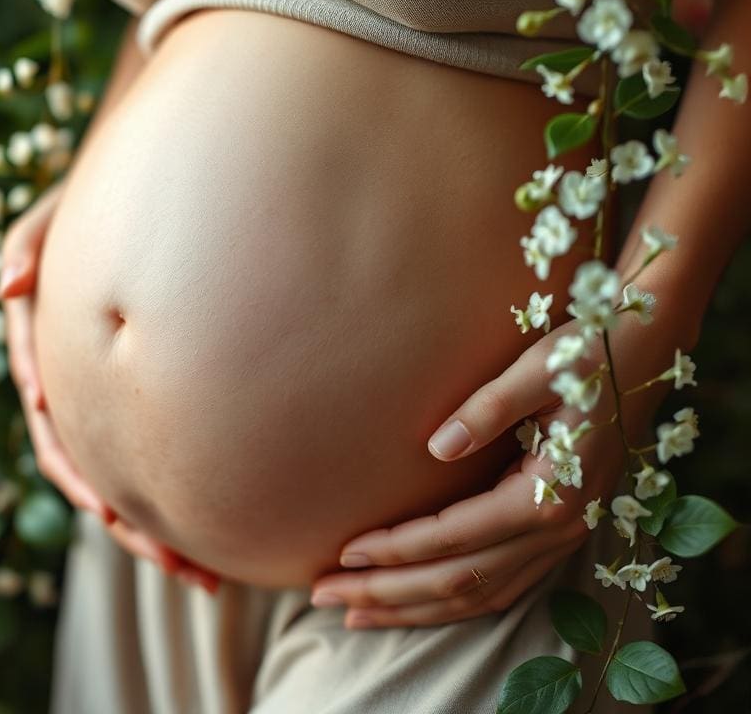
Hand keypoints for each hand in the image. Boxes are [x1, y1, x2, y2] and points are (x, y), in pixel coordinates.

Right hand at [0, 185, 219, 592]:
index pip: (53, 427)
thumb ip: (32, 243)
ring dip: (161, 531)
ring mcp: (110, 398)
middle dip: (130, 524)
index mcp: (46, 357)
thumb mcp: (58, 216)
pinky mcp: (147, 398)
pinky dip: (185, 496)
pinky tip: (221, 534)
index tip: (107, 508)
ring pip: (130, 480)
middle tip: (175, 563)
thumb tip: (10, 287)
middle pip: (96, 474)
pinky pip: (162, 456)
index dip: (77, 470)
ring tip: (205, 576)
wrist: (147, 203)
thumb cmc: (96, 207)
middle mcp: (76, 389)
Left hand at [311, 310, 675, 628]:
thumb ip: (488, 408)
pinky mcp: (560, 531)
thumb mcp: (538, 369)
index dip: (397, 549)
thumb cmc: (586, 353)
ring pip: (480, 596)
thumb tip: (435, 447)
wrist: (642, 353)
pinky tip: (418, 604)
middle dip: (389, 593)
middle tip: (326, 596)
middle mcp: (559, 528)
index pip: (455, 538)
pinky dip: (455, 602)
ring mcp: (564, 536)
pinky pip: (502, 587)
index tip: (346, 551)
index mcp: (550, 494)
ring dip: (416, 608)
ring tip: (357, 614)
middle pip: (460, 581)